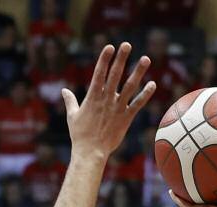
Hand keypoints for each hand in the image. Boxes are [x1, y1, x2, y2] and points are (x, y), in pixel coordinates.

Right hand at [64, 42, 155, 160]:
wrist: (90, 152)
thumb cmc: (80, 135)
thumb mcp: (72, 116)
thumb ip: (70, 101)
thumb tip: (64, 90)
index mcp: (92, 97)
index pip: (99, 73)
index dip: (104, 59)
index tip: (110, 47)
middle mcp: (106, 100)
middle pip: (114, 75)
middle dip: (120, 59)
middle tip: (126, 45)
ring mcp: (117, 108)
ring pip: (130, 87)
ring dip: (138, 72)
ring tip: (146, 59)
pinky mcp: (126, 118)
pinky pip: (137, 104)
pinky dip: (146, 94)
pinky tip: (153, 83)